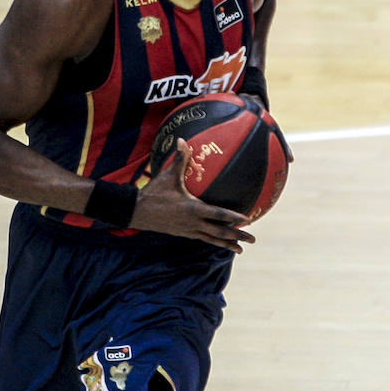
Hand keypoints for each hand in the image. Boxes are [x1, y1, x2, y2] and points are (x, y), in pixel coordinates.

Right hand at [130, 138, 255, 251]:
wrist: (137, 212)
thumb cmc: (154, 193)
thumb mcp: (168, 176)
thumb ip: (180, 159)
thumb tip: (183, 139)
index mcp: (193, 209)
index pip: (217, 214)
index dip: (233, 217)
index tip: (247, 220)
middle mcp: (193, 223)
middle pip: (219, 232)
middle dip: (237, 236)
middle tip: (252, 239)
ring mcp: (188, 231)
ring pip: (212, 240)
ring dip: (227, 244)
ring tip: (241, 250)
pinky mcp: (183, 234)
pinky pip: (203, 239)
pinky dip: (213, 242)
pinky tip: (220, 243)